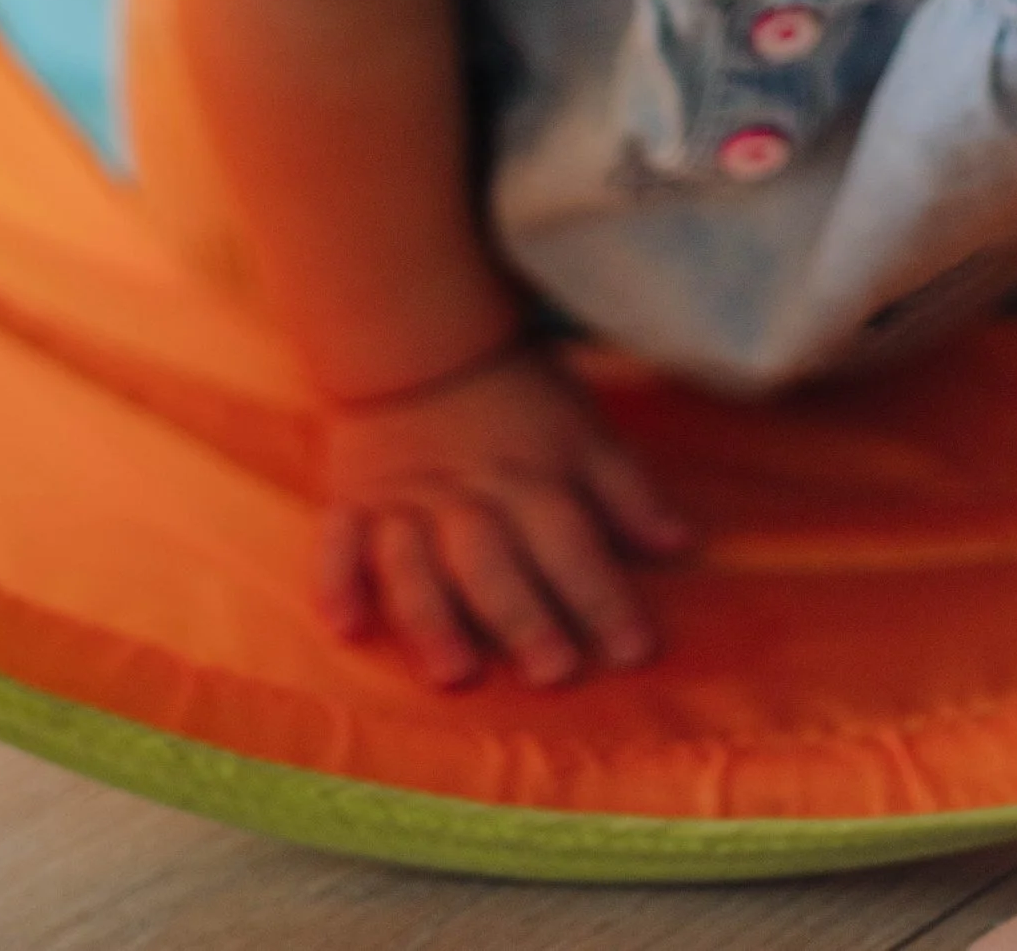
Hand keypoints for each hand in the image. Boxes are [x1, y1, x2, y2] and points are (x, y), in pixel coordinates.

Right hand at [317, 341, 689, 691]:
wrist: (418, 344)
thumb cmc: (515, 401)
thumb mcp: (583, 431)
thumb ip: (627, 492)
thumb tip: (681, 545)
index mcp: (530, 477)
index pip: (571, 540)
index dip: (603, 595)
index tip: (635, 651)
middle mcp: (466, 494)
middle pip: (492, 558)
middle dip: (522, 615)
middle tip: (554, 670)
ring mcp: (403, 500)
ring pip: (413, 560)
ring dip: (433, 615)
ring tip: (456, 671)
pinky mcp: (352, 503)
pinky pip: (335, 541)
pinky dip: (336, 580)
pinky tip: (346, 625)